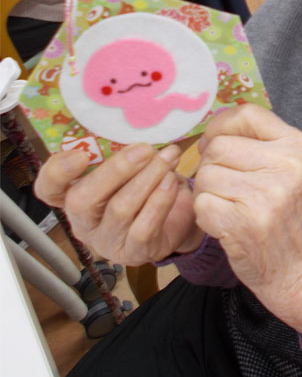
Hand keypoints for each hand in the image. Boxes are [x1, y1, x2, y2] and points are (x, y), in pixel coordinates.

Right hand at [34, 143, 203, 265]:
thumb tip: (135, 124)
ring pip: (119, 209)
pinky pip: (143, 227)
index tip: (80, 155)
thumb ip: (120, 149)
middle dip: (116, 170)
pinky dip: (160, 201)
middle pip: (83, 200)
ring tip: (168, 158)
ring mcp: (107, 240)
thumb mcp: (129, 165)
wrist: (177, 218)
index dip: (58, 172)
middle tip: (144, 149)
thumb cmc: (145, 184)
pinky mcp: (133, 252)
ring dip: (147, 179)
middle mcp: (83, 220)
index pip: (48, 187)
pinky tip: (172, 182)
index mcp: (73, 194)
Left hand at [193, 105, 301, 342]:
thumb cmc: (286, 213)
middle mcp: (287, 167)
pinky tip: (225, 223)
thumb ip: (257, 142)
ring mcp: (266, 196)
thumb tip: (211, 128)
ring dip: (207, 191)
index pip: (248, 113)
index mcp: (298, 146)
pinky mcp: (244, 223)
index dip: (221, 125)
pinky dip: (205, 214)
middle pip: (219, 146)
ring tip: (229, 206)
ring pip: (206, 174)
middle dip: (211, 165)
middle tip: (225, 186)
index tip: (215, 143)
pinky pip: (201, 202)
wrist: (301, 268)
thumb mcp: (289, 168)